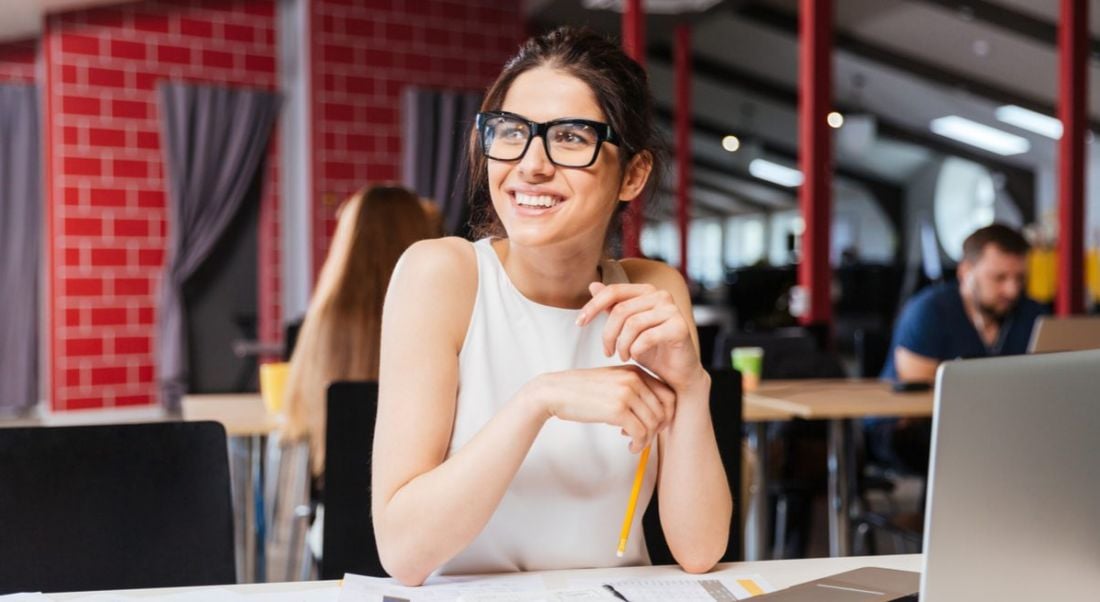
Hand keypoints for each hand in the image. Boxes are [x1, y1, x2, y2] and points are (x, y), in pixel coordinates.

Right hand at [523, 365, 675, 452]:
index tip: (654, 425)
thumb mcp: (612, 383)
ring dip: (647, 439)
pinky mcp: (617, 409)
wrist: (555, 392)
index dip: (667, 414)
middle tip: (643, 436)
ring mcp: (626, 393)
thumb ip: (634, 391)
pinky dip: (638, 444)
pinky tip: (629, 446)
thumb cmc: (582, 391)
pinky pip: (640, 433)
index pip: (669, 394)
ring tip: (634, 443)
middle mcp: (634, 379)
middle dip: (657, 429)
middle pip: (664, 410)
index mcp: (635, 371)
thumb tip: (657, 415)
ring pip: (653, 423)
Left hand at [578, 282, 704, 391]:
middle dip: (608, 334)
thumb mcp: (626, 328)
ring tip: (622, 356)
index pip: (613, 291)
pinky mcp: (680, 327)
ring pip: (632, 324)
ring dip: (622, 345)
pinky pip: (646, 337)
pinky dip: (636, 350)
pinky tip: (635, 357)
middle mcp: (662, 296)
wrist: (677, 373)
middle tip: (607, 352)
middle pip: (621, 310)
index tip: (580, 323)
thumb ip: (612, 307)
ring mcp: (672, 310)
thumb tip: (593, 284)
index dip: (593, 306)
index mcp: (647, 291)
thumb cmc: (652, 350)